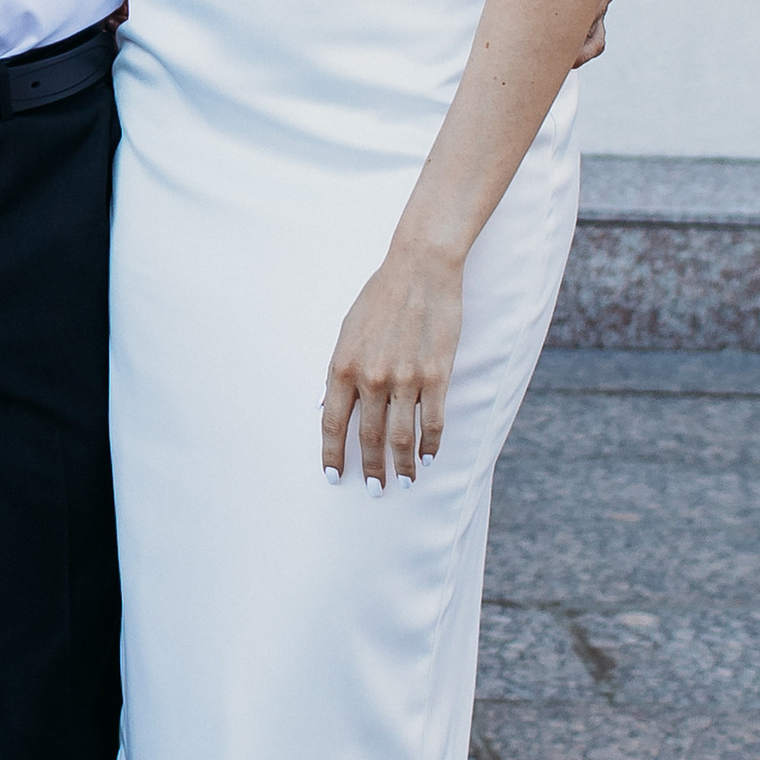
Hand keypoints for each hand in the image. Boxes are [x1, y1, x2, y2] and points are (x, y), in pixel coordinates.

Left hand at [322, 243, 464, 489]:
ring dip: (403, 466)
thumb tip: (323, 403)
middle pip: (367, 437)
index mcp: (342, 367)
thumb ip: (337, 370)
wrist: (420, 269)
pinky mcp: (437, 375)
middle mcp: (371, 378)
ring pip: (401, 437)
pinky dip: (432, 445)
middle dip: (370, 469)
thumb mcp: (347, 331)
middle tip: (375, 490)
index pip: (332, 424)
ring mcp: (405, 379)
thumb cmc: (380, 296)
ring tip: (405, 482)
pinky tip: (430, 457)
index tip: (334, 477)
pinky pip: (433, 421)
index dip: (332, 455)